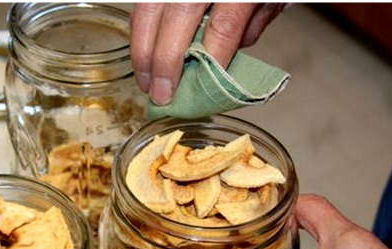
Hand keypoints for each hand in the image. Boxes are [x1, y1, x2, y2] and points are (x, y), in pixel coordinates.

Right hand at [131, 3, 284, 104]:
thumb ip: (253, 22)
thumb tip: (222, 57)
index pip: (223, 27)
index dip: (208, 63)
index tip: (195, 91)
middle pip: (176, 19)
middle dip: (164, 63)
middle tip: (160, 96)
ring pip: (147, 9)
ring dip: (142, 50)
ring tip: (145, 81)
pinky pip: (142, 2)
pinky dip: (138, 30)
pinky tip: (142, 53)